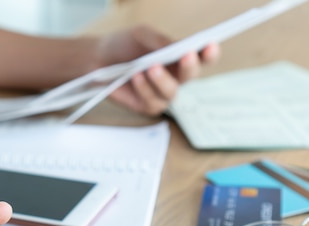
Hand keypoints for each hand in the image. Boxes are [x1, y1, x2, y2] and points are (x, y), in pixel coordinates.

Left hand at [97, 25, 219, 114]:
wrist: (98, 59)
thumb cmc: (123, 45)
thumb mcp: (142, 36)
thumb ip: (161, 41)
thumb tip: (181, 47)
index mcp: (179, 57)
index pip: (202, 57)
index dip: (209, 53)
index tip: (210, 45)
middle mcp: (175, 76)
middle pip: (192, 75)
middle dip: (190, 66)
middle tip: (186, 55)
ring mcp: (162, 93)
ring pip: (172, 92)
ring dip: (162, 80)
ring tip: (150, 67)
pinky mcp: (148, 106)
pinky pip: (154, 102)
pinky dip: (144, 89)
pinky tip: (135, 77)